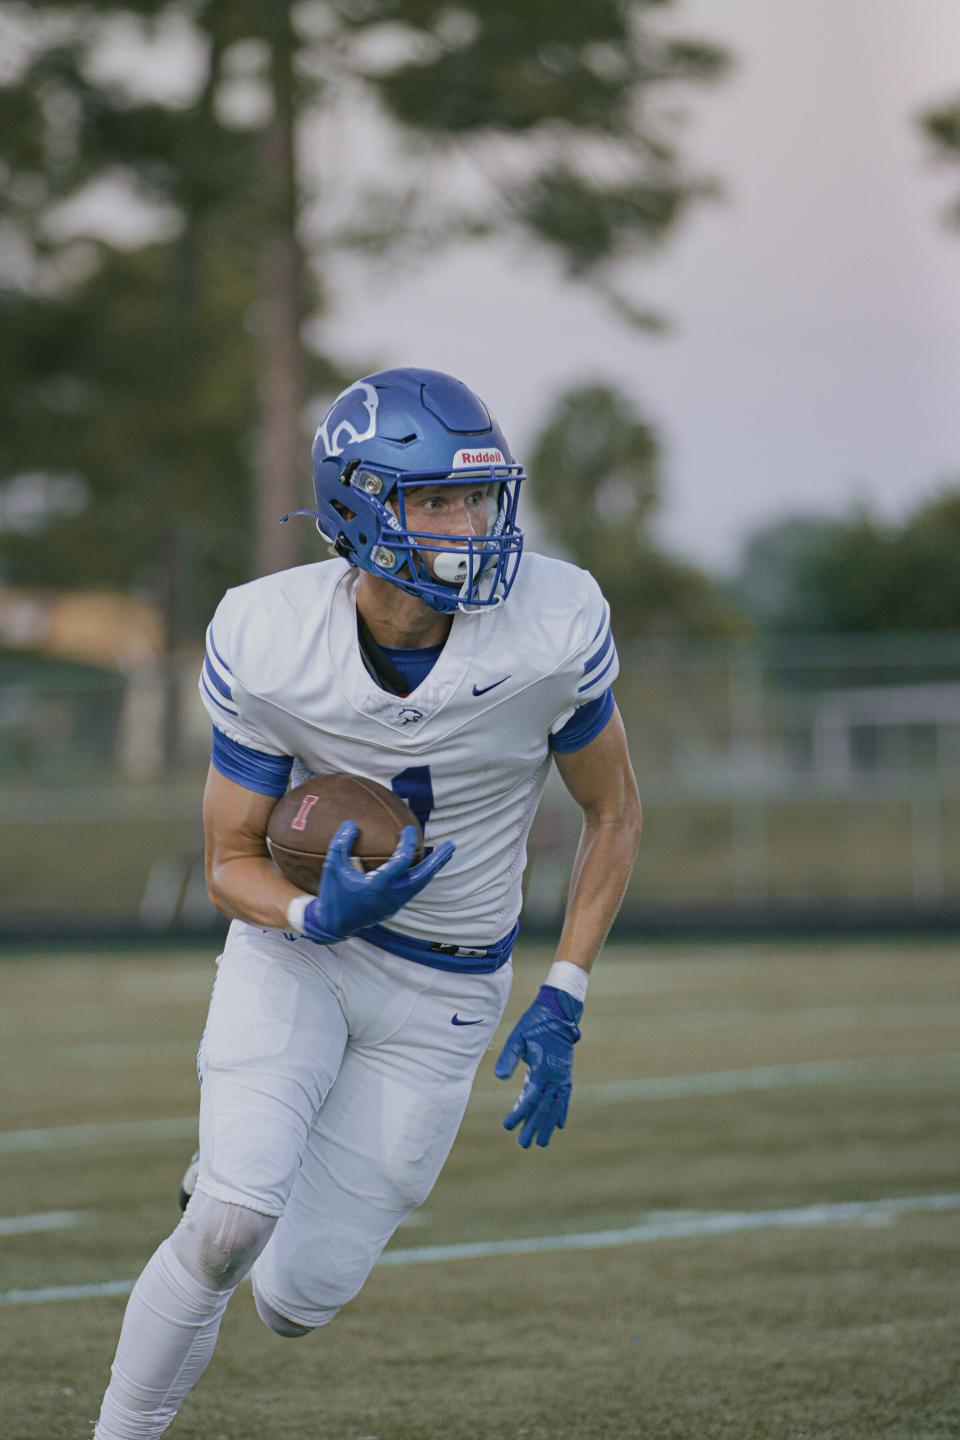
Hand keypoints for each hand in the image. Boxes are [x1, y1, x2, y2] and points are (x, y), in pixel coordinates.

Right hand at [302, 822, 453, 941]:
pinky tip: (424, 865)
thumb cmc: (333, 894)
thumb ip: (341, 844)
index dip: (407, 844)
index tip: (409, 829)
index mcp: (377, 886)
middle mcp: (391, 897)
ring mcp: (395, 904)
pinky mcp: (394, 907)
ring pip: (421, 885)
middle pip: (422, 878)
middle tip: (451, 846)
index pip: (401, 862)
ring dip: (433, 868)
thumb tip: (352, 823)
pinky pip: (413, 889)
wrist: (333, 925)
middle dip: (438, 861)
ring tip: (444, 854)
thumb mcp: (332, 867)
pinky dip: (421, 876)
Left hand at [494, 985, 582, 1148]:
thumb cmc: (533, 1024)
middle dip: (534, 1126)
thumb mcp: (517, 1038)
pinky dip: (563, 1111)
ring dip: (549, 1124)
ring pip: (556, 1105)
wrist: (557, 1012)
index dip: (519, 1114)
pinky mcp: (566, 1072)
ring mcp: (563, 1075)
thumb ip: (509, 1058)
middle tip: (524, 1144)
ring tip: (543, 1142)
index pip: (530, 1098)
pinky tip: (561, 1124)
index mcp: (543, 1068)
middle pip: (544, 1107)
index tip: (507, 1126)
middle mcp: (556, 1076)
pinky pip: (565, 1096)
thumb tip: (500, 1078)